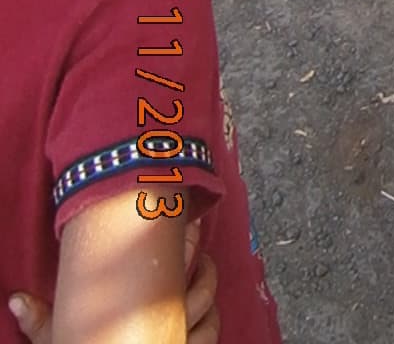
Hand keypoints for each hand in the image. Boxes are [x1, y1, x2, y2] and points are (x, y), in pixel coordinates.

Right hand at [10, 224, 220, 342]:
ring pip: (210, 316)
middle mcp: (169, 333)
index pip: (176, 280)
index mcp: (142, 321)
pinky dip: (210, 320)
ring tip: (203, 267)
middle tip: (194, 237)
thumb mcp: (63, 342)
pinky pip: (210, 337)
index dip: (188, 251)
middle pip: (200, 292)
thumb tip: (15, 299)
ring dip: (209, 290)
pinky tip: (205, 306)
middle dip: (201, 263)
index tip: (188, 226)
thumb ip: (42, 322)